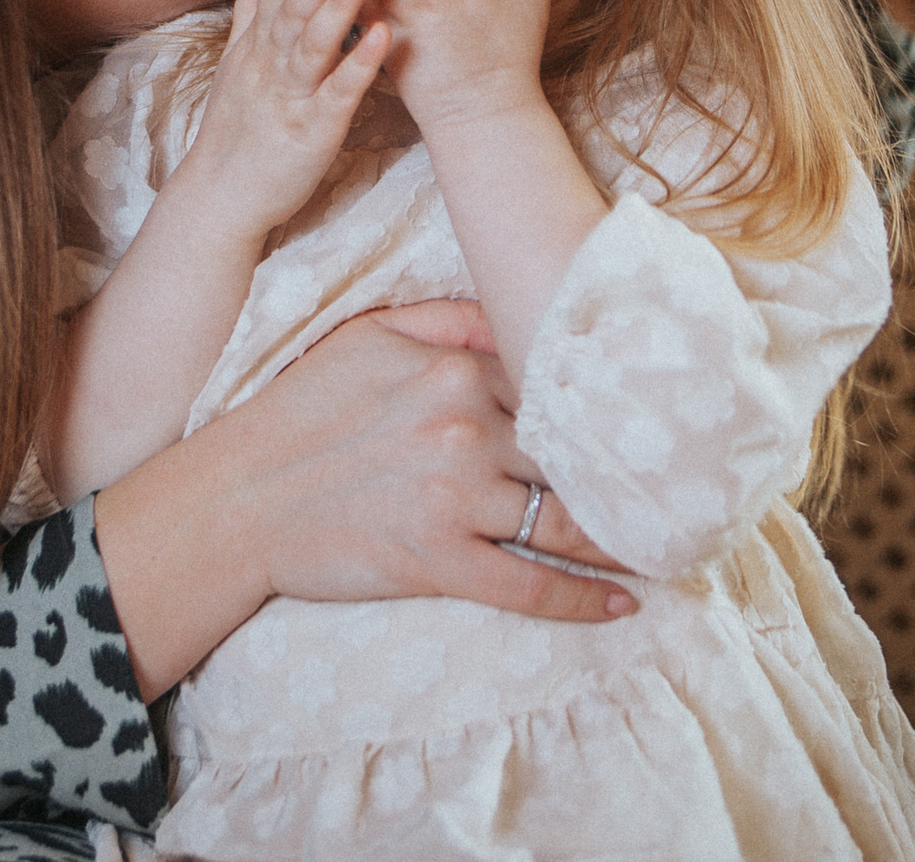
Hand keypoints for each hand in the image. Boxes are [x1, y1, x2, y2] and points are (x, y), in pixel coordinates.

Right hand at [179, 0, 390, 238]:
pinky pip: (336, 95)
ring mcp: (289, 98)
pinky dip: (357, 65)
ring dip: (336, 6)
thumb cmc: (240, 125)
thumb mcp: (240, 55)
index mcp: (258, 45)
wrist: (223, 196)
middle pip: (292, 7)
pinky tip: (381, 37)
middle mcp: (270, 64)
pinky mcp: (311, 132)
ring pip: (311, 45)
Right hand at [228, 309, 627, 606]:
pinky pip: (528, 586)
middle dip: (625, 473)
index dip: (602, 406)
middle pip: (573, 455)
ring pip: (565, 520)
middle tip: (678, 486)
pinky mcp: (438, 564)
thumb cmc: (298, 412)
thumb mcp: (366, 336)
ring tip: (663, 541)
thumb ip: (447, 319)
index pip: (555, 385)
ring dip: (620, 537)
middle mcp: (468, 431)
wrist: (236, 499)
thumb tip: (510, 312)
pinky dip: (581, 599)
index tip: (647, 419)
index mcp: (457, 372)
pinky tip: (623, 602)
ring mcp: (455, 501)